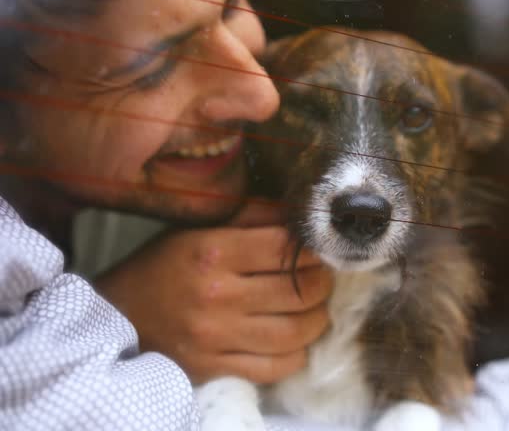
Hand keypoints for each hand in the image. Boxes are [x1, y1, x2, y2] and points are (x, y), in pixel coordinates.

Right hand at [95, 201, 332, 383]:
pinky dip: (296, 354)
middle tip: (322, 279)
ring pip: (294, 332)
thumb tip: (295, 212)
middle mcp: (216, 295)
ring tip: (315, 309)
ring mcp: (215, 336)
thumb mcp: (197, 230)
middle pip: (298, 292)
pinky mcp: (213, 368)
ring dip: (317, 320)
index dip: (312, 249)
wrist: (116, 317)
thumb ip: (249, 218)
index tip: (317, 250)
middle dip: (322, 283)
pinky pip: (274, 367)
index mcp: (213, 252)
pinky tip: (296, 340)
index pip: (284, 249)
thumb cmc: (162, 266)